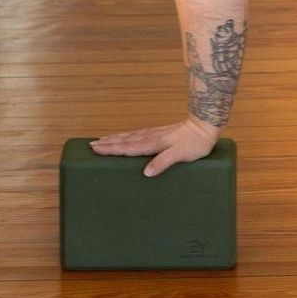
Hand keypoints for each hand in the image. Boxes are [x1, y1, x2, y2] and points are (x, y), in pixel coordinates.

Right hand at [90, 117, 218, 177]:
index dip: (112, 149)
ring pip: (130, 136)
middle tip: (91, 145)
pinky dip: (127, 136)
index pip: (128, 147)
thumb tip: (146, 172)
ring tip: (102, 140)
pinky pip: (138, 135)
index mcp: (153, 144)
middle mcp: (151, 137)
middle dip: (108, 143)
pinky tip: (126, 138)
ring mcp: (155, 134)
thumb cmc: (195, 142)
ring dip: (115, 138)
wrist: (205, 125)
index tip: (96, 149)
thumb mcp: (180, 154)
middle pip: (125, 140)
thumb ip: (163, 162)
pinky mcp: (160, 133)